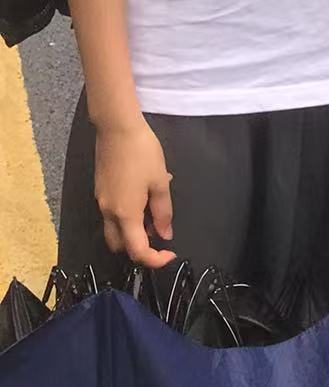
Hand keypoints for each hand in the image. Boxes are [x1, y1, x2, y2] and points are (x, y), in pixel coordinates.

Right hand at [94, 119, 175, 266]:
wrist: (116, 127)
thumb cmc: (142, 153)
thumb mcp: (160, 183)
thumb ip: (163, 213)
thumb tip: (165, 235)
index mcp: (125, 214)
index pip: (137, 251)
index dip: (155, 259)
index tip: (169, 253)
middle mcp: (108, 213)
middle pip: (120, 245)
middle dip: (139, 247)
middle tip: (158, 231)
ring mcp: (101, 201)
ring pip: (114, 230)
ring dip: (132, 231)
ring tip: (152, 210)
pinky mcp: (100, 190)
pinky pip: (112, 214)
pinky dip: (126, 215)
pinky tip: (143, 195)